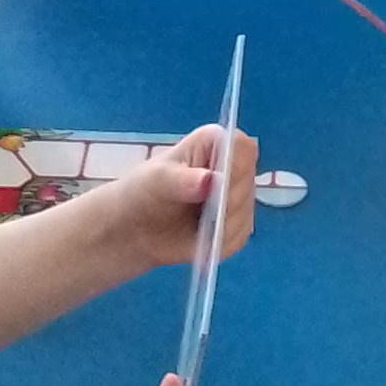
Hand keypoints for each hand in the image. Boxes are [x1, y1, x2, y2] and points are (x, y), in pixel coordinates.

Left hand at [88, 124, 257, 276]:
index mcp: (216, 143)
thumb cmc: (146, 190)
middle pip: (247, 183)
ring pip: (244, 213)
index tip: (214, 183)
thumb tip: (209, 181)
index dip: (234, 165)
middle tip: (195, 207)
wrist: (139, 227)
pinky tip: (198, 238)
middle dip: (224, 200)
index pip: (243, 148)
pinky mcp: (238, 227)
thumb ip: (181, 179)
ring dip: (218, 225)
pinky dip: (217, 242)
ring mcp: (239, 198)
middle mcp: (234, 168)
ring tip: (192, 223)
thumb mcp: (156, 180)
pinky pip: (237, 237)